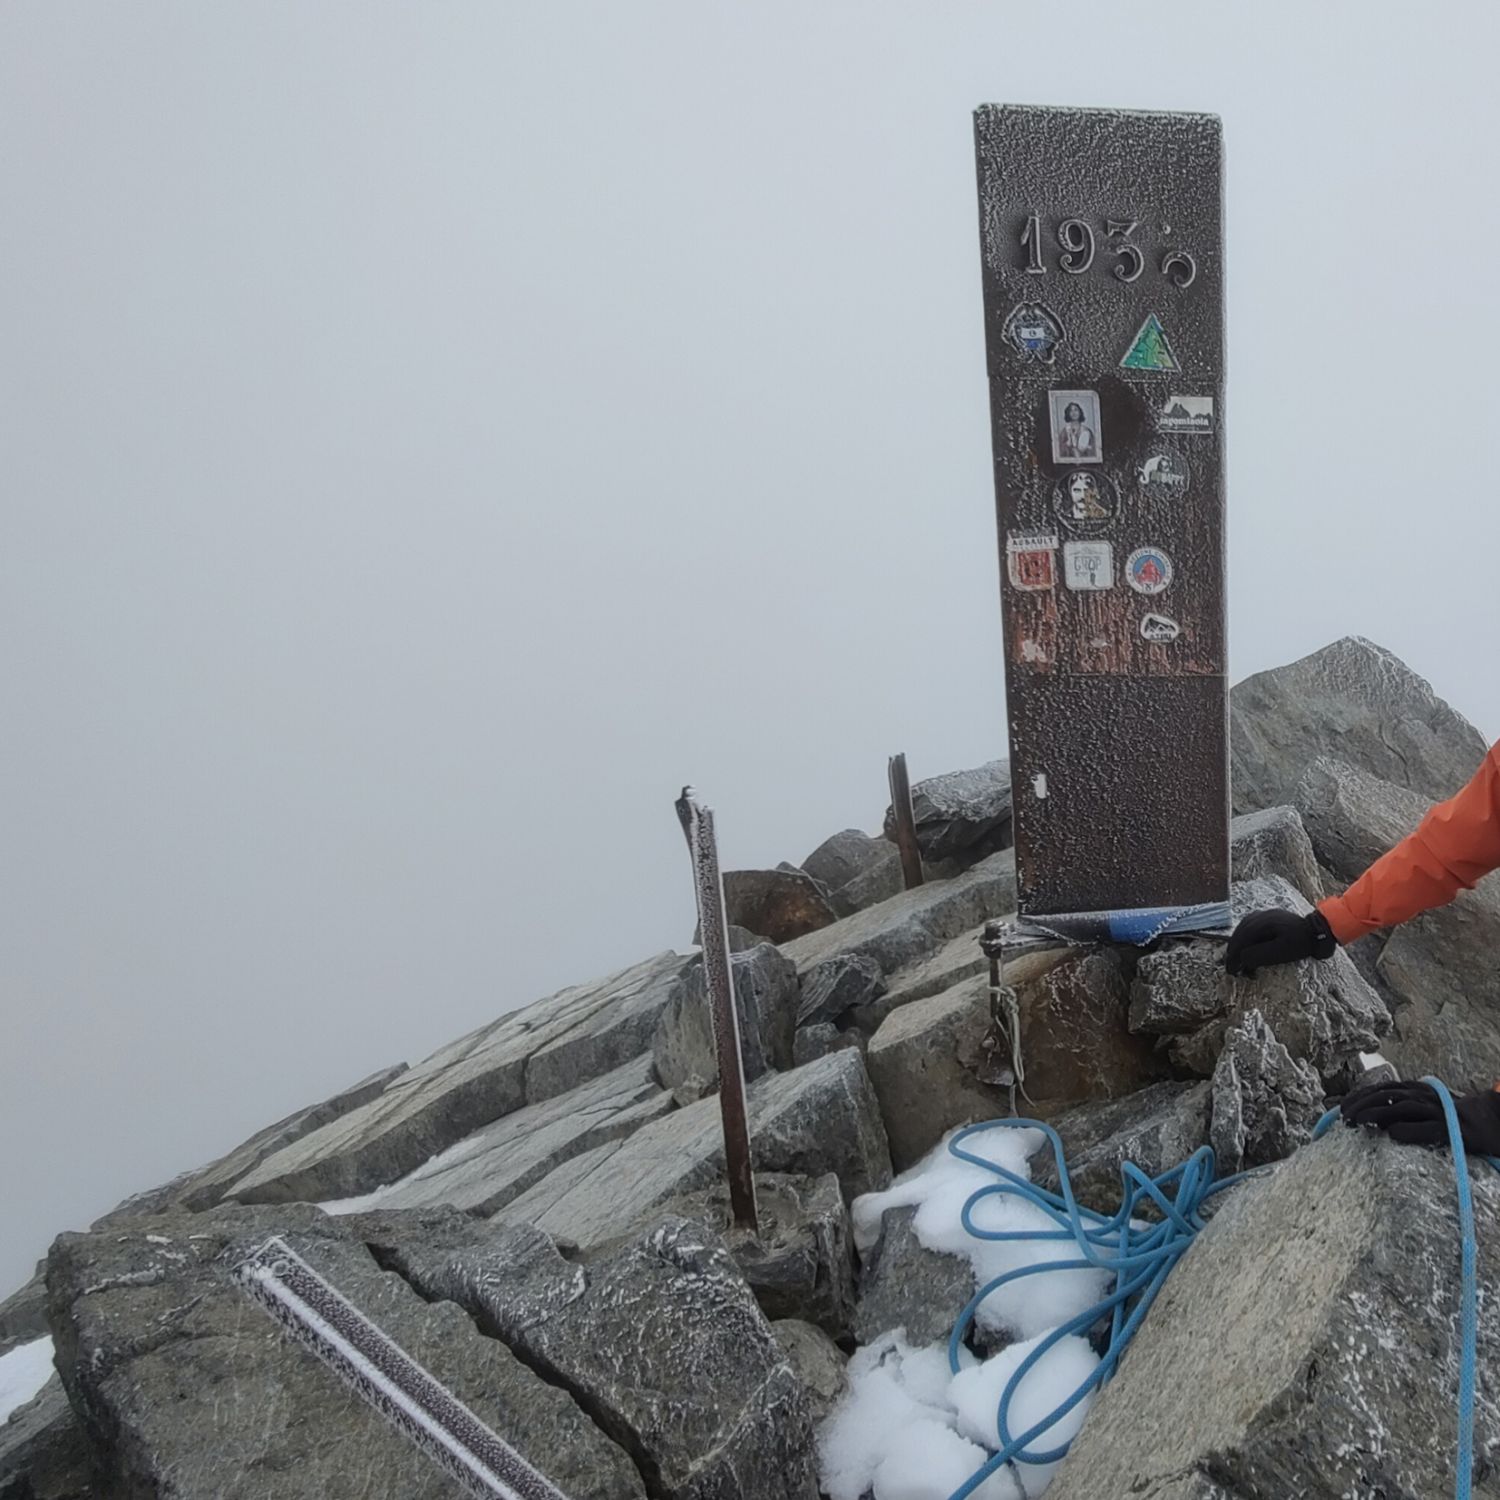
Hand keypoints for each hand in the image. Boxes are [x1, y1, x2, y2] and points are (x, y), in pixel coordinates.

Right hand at [1224, 908, 1337, 976]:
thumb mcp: (1281, 952)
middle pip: (1239, 934)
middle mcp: (1259, 916)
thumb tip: (1241, 958)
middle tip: (1232, 968)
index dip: (1233, 957)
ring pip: (1243, 930)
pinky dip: (1245, 938)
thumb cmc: (1302, 943)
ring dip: (1238, 945)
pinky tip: (1246, 946)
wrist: (1320, 931)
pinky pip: (1250, 927)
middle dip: (1234, 952)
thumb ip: (1259, 955)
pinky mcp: (1269, 918)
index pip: (1240, 940)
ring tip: (1237, 959)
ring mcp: (1264, 915)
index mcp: (1261, 923)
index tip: (1231, 971)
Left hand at [1341, 1079, 1499, 1154]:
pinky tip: (1392, 1134)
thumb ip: (1399, 1110)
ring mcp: (1438, 1111)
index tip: (1341, 1108)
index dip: (1359, 1097)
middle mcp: (1424, 1096)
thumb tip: (1367, 1118)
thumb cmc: (1450, 1118)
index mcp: (1416, 1090)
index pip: (1381, 1088)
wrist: (1492, 1121)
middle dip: (1362, 1105)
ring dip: (1377, 1114)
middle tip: (1344, 1119)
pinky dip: (1410, 1130)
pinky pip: (1429, 1128)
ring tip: (1358, 1123)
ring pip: (1402, 1107)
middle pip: (1386, 1095)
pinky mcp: (1452, 1129)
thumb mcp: (1422, 1108)